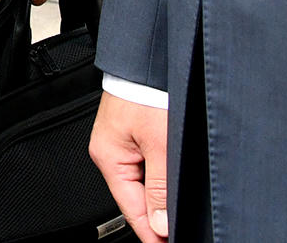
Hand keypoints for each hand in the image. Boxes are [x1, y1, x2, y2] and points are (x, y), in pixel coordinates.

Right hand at [90, 92, 169, 239]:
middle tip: (176, 233)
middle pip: (136, 198)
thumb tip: (160, 223)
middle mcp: (110, 152)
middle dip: (157, 218)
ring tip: (177, 217)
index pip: (132, 209)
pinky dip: (158, 181)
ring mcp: (121, 143)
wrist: (149, 61)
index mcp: (109, 157)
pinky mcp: (133, 133)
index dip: (152, 233)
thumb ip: (160, 188)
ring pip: (142, 183)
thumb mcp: (160, 144)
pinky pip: (145, 167)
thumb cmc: (148, 92)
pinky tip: (171, 189)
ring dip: (159, 199)